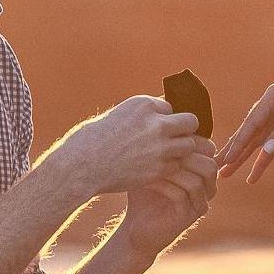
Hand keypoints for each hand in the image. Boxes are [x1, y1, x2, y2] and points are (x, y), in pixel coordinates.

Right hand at [58, 96, 201, 196]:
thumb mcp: (120, 115)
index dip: (164, 118)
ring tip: (166, 155)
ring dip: (180, 149)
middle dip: (184, 129)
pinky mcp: (159, 169)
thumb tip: (167, 111)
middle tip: (176, 138)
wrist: (82, 165)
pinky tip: (156, 168)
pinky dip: (170, 168)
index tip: (156, 127)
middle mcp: (156, 123)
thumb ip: (144, 114)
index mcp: (144, 104)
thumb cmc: (95, 139)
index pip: (170, 106)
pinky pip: (177, 166)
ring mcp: (160, 147)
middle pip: (191, 122)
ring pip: (189, 145)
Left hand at [118, 139, 218, 257]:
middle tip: (164, 146)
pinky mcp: (190, 217)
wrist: (135, 225)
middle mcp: (205, 185)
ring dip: (176, 169)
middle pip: (210, 162)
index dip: (190, 139)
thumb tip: (158, 109)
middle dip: (187, 153)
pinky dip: (167, 186)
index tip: (166, 132)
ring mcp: (200, 202)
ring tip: (155, 163)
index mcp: (200, 170)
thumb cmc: (143, 190)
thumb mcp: (150, 162)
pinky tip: (150, 180)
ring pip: (199, 179)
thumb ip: (159, 142)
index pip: (207, 148)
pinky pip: (185, 196)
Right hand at [216, 70, 273, 183]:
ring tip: (226, 174)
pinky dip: (262, 160)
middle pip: (248, 133)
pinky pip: (271, 146)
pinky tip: (253, 173)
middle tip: (215, 168)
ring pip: (256, 142)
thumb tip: (265, 152)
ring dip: (242, 158)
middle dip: (233, 151)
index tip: (227, 158)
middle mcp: (270, 107)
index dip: (238, 142)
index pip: (251, 123)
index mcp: (272, 97)